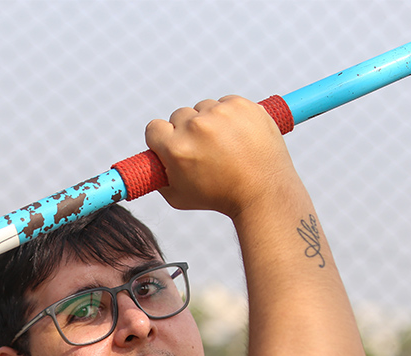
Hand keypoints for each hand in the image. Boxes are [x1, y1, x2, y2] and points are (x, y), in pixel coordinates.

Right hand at [144, 95, 299, 219]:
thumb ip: (158, 177)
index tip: (172, 146)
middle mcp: (195, 126)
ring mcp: (221, 113)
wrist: (263, 192)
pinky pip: (226, 102)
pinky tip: (238, 136)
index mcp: (176, 148)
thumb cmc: (219, 197)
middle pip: (179, 116)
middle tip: (204, 150)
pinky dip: (230, 115)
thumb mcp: (178, 196)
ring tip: (225, 145)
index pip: (154, 128)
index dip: (162, 139)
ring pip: (204, 108)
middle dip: (187, 130)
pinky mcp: (242, 105)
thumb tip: (148, 163)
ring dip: (210, 122)